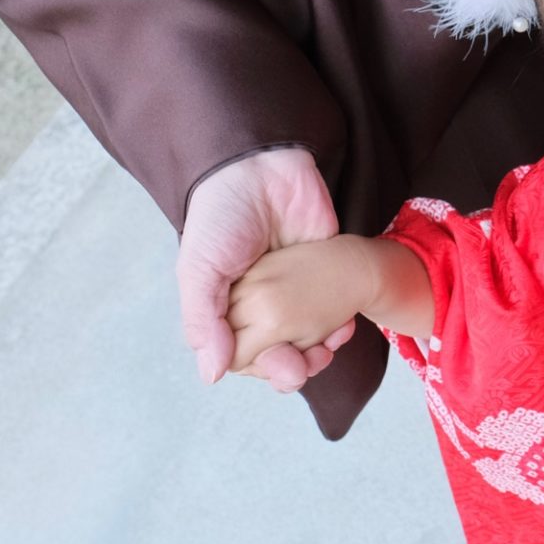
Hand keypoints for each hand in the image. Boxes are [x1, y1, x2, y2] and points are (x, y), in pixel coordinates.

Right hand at [176, 147, 353, 390]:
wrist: (263, 169)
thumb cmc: (221, 218)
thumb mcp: (199, 270)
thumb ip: (203, 321)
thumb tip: (212, 375)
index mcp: (228, 308)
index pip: (244, 356)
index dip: (260, 367)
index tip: (275, 365)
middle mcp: (262, 305)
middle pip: (279, 354)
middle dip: (291, 367)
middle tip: (301, 367)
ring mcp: (296, 292)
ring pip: (310, 340)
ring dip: (319, 352)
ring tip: (325, 351)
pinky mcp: (324, 274)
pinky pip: (335, 312)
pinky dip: (340, 326)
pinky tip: (343, 328)